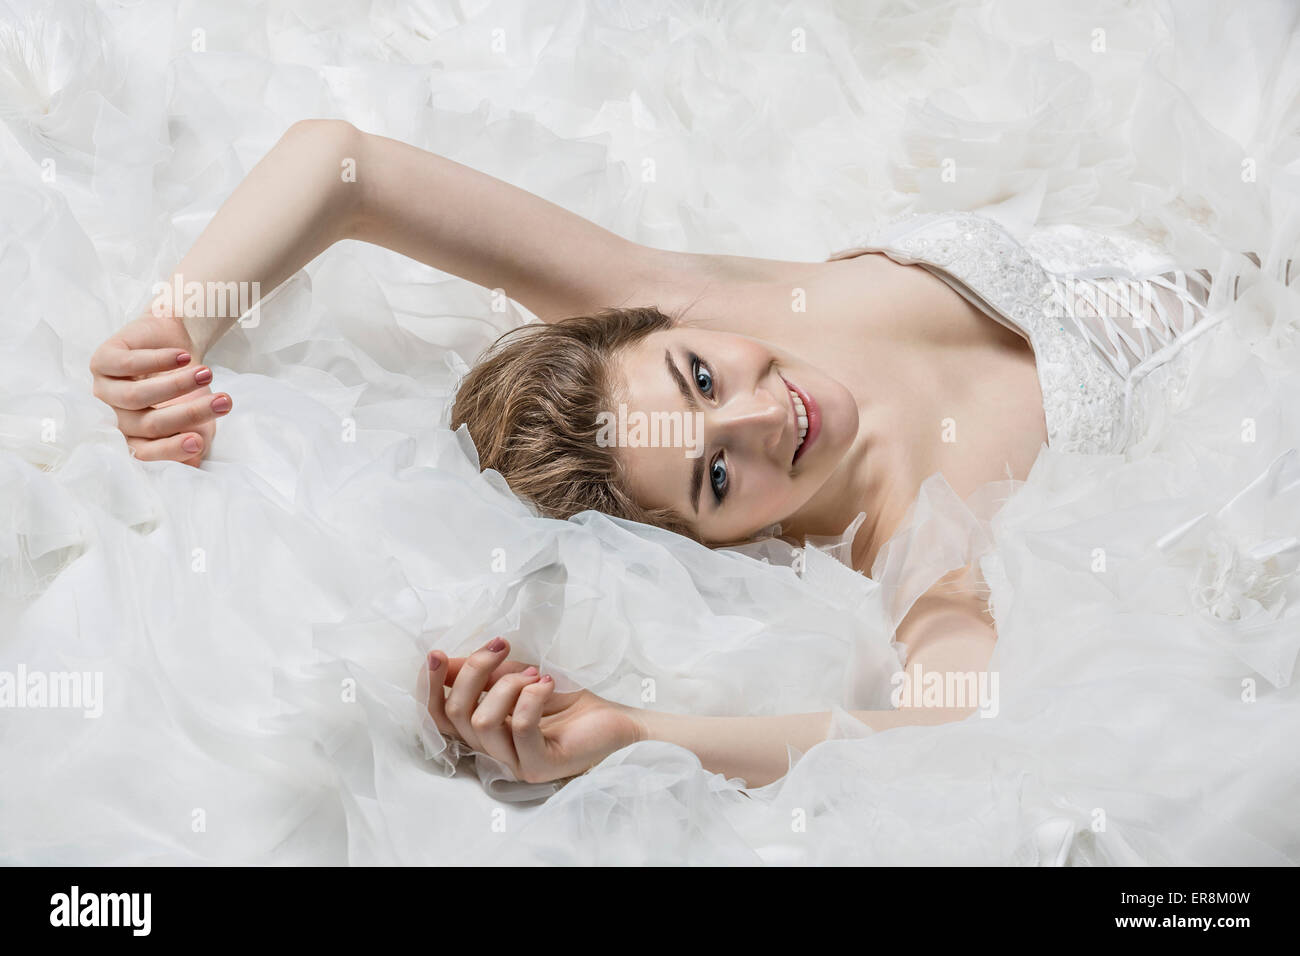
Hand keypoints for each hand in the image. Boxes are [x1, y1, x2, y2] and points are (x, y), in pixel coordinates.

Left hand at [89, 308, 232, 465]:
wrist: (178, 342)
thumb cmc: (187, 387)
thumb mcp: (200, 418)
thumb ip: (197, 440)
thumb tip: (193, 461)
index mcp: (134, 438)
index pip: (145, 453)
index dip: (171, 450)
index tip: (199, 441)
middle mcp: (114, 418)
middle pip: (147, 424)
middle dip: (189, 414)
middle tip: (221, 402)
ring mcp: (104, 390)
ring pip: (135, 397)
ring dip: (177, 385)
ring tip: (206, 374)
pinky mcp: (101, 361)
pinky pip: (127, 365)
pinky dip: (159, 361)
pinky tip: (183, 357)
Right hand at [422, 638, 642, 783]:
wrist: (612, 715)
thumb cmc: (565, 697)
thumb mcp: (517, 675)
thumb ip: (482, 673)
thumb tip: (445, 662)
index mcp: (483, 730)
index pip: (439, 716)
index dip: (430, 687)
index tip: (438, 653)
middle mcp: (493, 751)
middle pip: (456, 714)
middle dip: (475, 671)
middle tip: (503, 646)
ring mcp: (514, 762)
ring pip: (482, 722)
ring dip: (508, 685)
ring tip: (538, 673)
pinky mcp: (538, 766)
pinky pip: (519, 728)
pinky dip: (531, 697)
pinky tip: (549, 684)